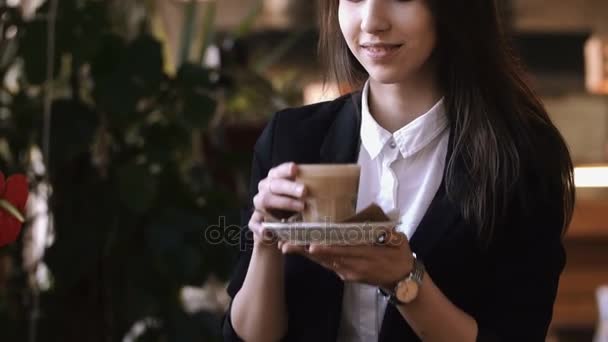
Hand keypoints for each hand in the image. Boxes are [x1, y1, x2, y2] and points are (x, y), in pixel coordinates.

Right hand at [249, 162, 306, 246]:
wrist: (278, 233)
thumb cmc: (294, 211)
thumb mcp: (302, 200)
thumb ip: (308, 193)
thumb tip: (330, 187)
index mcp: (275, 180)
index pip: (278, 172)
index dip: (285, 169)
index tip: (295, 169)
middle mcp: (265, 190)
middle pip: (274, 185)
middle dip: (289, 187)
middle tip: (304, 191)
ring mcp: (258, 206)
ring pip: (265, 200)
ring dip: (283, 203)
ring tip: (300, 207)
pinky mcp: (254, 222)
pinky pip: (255, 224)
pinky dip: (261, 228)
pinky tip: (269, 232)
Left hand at [282, 230, 413, 288]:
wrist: (402, 280)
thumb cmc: (400, 255)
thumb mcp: (398, 241)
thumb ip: (386, 232)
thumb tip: (376, 220)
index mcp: (368, 256)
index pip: (344, 251)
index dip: (327, 249)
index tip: (311, 244)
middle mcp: (354, 267)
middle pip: (327, 258)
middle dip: (306, 251)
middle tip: (287, 245)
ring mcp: (348, 273)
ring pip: (324, 263)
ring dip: (305, 255)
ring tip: (287, 246)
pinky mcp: (345, 275)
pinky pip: (328, 266)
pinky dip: (314, 258)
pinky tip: (301, 250)